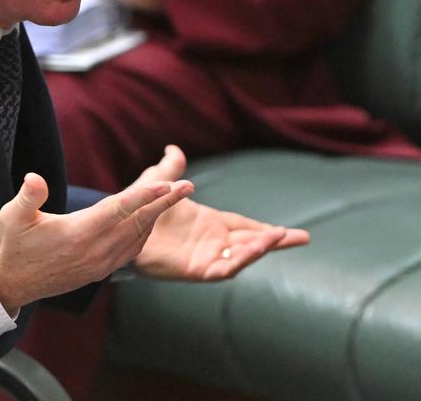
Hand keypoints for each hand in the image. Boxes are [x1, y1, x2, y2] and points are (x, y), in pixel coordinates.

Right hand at [0, 171, 193, 314]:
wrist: (8, 283)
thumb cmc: (10, 246)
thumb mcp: (11, 218)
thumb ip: (28, 197)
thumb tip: (35, 179)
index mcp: (78, 233)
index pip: (119, 210)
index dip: (145, 196)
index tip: (167, 184)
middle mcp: (95, 250)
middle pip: (138, 222)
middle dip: (165, 203)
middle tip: (188, 185)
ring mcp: (99, 263)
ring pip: (138, 236)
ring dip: (158, 217)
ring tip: (174, 197)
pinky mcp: (99, 271)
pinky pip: (131, 250)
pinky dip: (145, 233)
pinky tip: (150, 221)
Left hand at [133, 146, 309, 280]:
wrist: (117, 227)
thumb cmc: (137, 208)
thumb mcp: (158, 182)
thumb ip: (170, 168)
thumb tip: (174, 150)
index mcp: (209, 224)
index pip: (245, 226)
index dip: (266, 229)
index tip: (290, 231)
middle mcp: (211, 242)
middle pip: (251, 242)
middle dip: (275, 241)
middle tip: (303, 237)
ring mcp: (205, 257)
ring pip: (241, 256)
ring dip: (261, 248)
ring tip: (279, 237)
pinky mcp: (196, 270)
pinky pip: (223, 268)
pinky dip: (240, 260)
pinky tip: (254, 250)